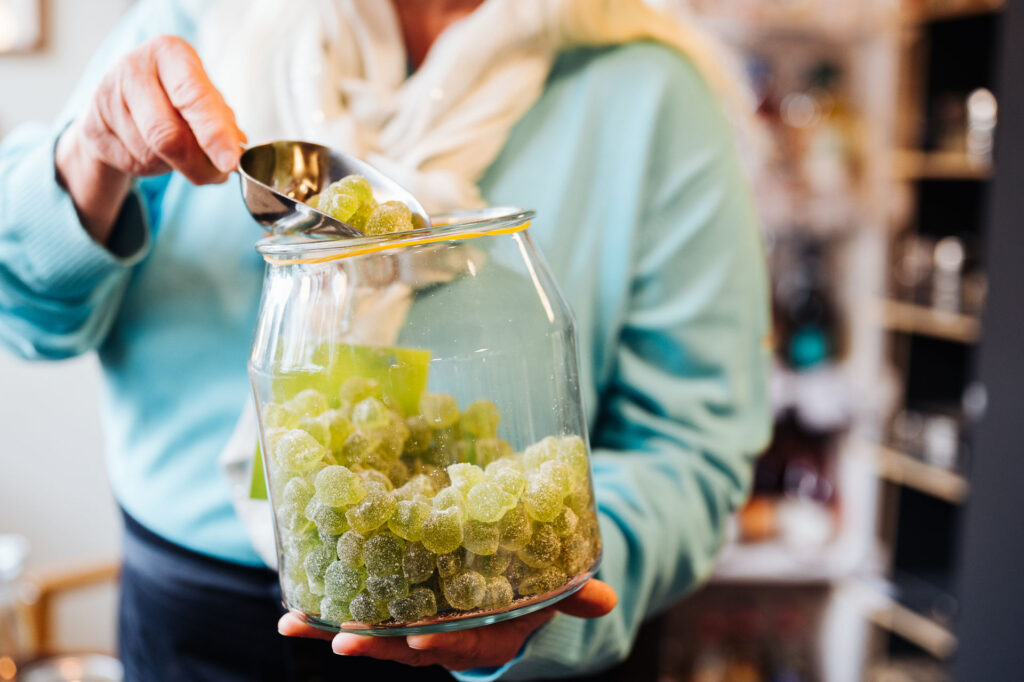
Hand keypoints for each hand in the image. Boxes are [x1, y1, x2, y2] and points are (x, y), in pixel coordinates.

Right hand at [56, 35, 244, 242]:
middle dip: (199, 164)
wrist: (121, 101)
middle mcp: (132, 68)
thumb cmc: (175, 97)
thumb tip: (233, 152)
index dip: (214, 133)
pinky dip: (154, 169)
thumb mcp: (204, 97)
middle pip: (167, 134)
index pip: (192, 96)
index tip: (231, 161)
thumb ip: (222, 122)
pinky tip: (154, 152)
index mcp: (168, 52)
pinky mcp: (91, 128)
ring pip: (152, 154)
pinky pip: (133, 164)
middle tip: (219, 175)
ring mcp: (105, 97)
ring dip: (177, 166)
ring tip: (181, 151)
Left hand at [279, 579, 617, 670]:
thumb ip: (572, 595)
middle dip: (373, 642)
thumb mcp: (548, 591)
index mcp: (481, 633)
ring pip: (370, 630)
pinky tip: (288, 608)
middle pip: (404, 643)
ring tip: (293, 624)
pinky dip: (322, 610)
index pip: (460, 642)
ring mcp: (410, 624)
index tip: (421, 641)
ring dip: (331, 628)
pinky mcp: (388, 606)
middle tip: (340, 638)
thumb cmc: (524, 590)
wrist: (496, 595)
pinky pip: (355, 608)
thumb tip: (607, 597)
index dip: (440, 642)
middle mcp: (441, 635)